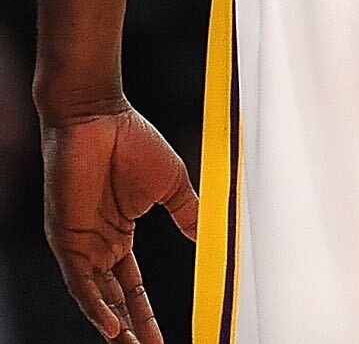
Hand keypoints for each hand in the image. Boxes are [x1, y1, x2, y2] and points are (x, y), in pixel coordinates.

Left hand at [41, 104, 194, 342]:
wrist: (98, 118)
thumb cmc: (132, 142)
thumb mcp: (171, 185)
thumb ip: (186, 214)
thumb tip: (207, 237)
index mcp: (119, 234)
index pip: (132, 285)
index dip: (146, 311)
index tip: (162, 335)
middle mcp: (97, 245)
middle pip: (114, 299)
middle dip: (131, 327)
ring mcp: (80, 244)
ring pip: (95, 297)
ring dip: (112, 324)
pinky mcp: (68, 239)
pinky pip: (80, 282)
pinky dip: (94, 306)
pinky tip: (110, 326)